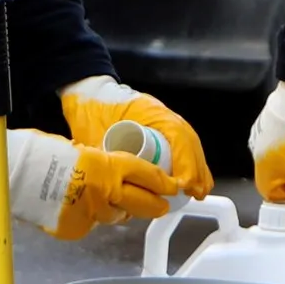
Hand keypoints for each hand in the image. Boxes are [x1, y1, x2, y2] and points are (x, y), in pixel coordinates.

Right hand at [7, 131, 177, 240]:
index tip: (171, 186)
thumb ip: (99, 165)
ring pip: (114, 216)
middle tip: (161, 206)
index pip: (144, 174)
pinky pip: (89, 225)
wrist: (16, 174)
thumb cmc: (42, 154)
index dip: (160, 181)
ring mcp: (91, 213)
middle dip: (154, 206)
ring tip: (108, 204)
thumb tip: (109, 173)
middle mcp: (104, 191)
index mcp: (106, 166)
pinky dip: (86, 219)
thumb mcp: (79, 151)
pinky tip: (76, 210)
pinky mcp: (76, 229)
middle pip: (140, 203)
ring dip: (116, 211)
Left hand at [60, 75, 214, 200]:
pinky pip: (180, 142)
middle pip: (189, 142)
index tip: (182, 185)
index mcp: (150, 111)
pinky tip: (189, 178)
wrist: (85, 90)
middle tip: (198, 193)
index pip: (178, 137)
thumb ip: (103, 158)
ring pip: (188, 142)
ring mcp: (162, 118)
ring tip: (199, 191)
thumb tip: (113, 188)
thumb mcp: (94, 133)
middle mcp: (162, 113)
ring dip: (196, 166)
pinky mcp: (158, 125)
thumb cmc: (90, 106)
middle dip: (196, 169)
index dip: (185, 162)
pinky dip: (187, 159)